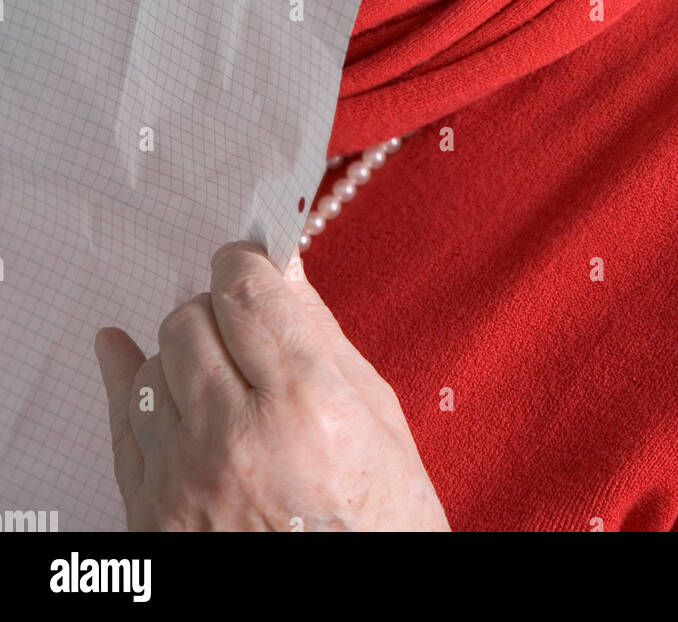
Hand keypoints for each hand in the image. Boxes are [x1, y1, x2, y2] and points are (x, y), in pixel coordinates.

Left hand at [94, 240, 450, 531]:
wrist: (363, 614)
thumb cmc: (385, 527)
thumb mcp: (381, 424)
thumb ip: (323, 339)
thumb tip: (285, 271)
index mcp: (307, 404)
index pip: (244, 290)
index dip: (245, 262)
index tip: (249, 263)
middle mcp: (237, 438)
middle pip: (191, 321)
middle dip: (218, 311)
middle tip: (243, 326)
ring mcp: (186, 482)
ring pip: (153, 367)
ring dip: (184, 357)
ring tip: (216, 369)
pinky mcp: (152, 518)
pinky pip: (121, 426)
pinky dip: (125, 383)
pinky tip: (121, 353)